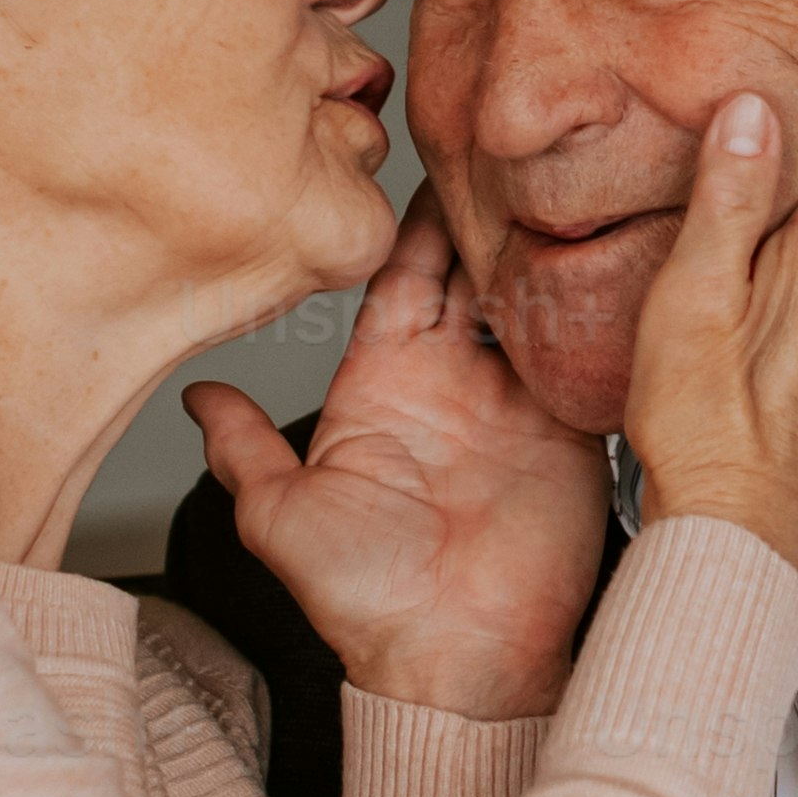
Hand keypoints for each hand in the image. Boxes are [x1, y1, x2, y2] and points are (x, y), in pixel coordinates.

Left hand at [186, 188, 606, 721]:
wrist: (456, 660)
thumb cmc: (364, 601)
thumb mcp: (280, 516)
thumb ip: (242, 449)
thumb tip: (195, 393)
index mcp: (380, 385)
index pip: (397, 276)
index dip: (408, 219)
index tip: (419, 153)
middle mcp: (449, 381)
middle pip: (469, 268)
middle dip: (484, 207)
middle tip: (501, 136)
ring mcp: (514, 398)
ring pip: (530, 293)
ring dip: (540, 239)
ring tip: (554, 172)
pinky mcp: (569, 422)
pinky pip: (582, 344)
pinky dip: (592, 297)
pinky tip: (602, 244)